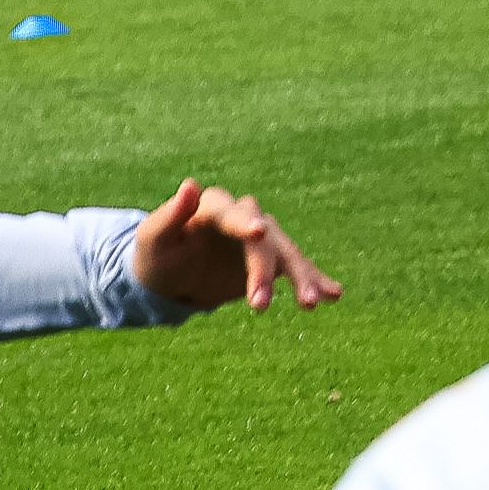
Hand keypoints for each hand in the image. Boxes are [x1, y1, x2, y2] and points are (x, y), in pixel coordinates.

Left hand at [133, 181, 342, 316]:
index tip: (258, 234)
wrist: (168, 278)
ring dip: (300, 277)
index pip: (234, 213)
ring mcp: (261, 240)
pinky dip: (315, 280)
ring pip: (286, 253)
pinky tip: (334, 295)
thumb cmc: (157, 255)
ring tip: (312, 303)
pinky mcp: (271, 261)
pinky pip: (296, 269)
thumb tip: (190, 184)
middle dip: (264, 270)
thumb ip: (170, 215)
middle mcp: (244, 218)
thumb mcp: (154, 238)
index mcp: (215, 208)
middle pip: (265, 239)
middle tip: (259, 304)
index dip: (245, 223)